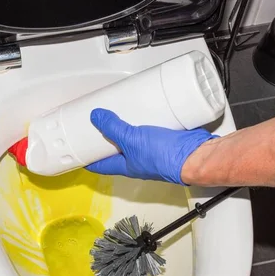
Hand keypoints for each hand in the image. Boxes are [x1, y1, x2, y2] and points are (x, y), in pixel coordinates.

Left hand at [85, 108, 217, 184]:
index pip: (101, 166)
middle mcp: (138, 160)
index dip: (89, 160)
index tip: (79, 154)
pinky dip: (147, 120)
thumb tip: (96, 117)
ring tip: (119, 112)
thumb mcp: (131, 139)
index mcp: (126, 165)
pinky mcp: (166, 139)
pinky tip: (144, 109)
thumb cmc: (164, 156)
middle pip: (117, 151)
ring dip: (128, 128)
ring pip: (136, 139)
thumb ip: (113, 128)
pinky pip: (152, 129)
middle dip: (108, 140)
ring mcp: (153, 150)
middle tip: (98, 125)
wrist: (195, 155)